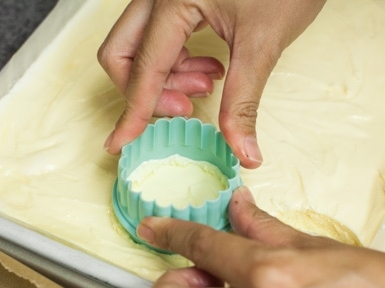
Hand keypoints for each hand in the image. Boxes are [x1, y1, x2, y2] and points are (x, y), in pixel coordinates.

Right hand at [98, 0, 325, 168]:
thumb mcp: (264, 43)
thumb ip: (244, 101)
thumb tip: (244, 152)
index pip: (143, 67)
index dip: (133, 112)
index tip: (119, 143)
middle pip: (122, 54)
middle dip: (146, 92)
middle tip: (186, 109)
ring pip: (138, 48)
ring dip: (165, 79)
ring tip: (209, 85)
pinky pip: (158, 39)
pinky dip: (176, 63)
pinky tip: (210, 69)